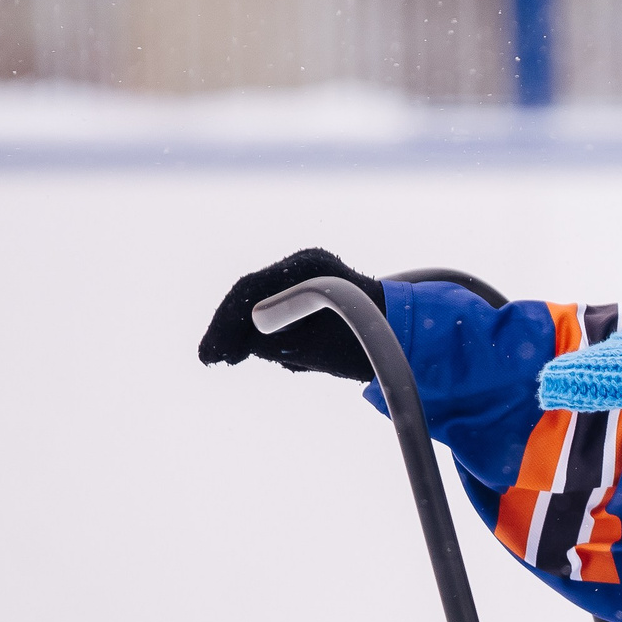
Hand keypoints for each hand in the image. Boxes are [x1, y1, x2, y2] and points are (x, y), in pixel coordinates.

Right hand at [198, 248, 386, 381]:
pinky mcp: (314, 291)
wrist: (410, 338)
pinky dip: (264, 330)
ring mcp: (311, 274)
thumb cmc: (369, 343)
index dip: (224, 324)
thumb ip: (273, 341)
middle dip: (229, 328)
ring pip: (262, 301)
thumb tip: (242, 341)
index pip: (250, 291)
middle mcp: (307, 263)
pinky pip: (278, 308)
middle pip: (252, 294)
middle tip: (211, 358)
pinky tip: (249, 351)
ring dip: (244, 331)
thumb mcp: (314, 348)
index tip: (211, 354)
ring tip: (227, 358)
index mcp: (308, 267)